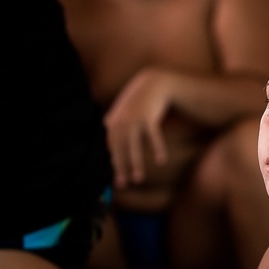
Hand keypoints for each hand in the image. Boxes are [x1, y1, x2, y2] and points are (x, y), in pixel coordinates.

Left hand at [104, 68, 171, 186]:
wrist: (151, 83)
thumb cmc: (136, 102)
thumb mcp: (121, 113)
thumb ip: (112, 128)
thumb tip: (108, 150)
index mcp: (112, 123)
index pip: (109, 148)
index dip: (111, 164)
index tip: (114, 179)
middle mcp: (120, 122)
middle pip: (119, 149)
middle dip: (120, 168)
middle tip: (123, 184)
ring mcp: (134, 119)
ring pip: (133, 145)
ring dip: (136, 163)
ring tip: (139, 179)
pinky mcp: (148, 116)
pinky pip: (153, 136)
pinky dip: (157, 148)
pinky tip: (160, 161)